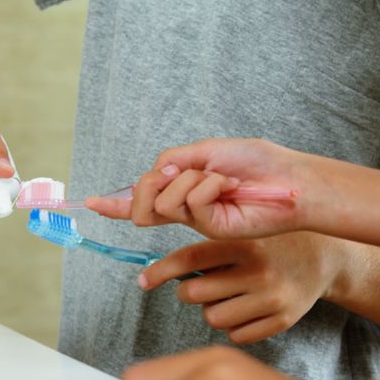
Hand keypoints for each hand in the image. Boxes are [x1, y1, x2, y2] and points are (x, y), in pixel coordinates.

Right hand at [86, 138, 321, 238]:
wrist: (289, 180)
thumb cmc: (257, 163)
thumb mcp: (207, 151)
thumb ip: (174, 161)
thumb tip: (153, 177)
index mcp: (183, 188)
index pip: (143, 199)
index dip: (115, 202)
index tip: (91, 202)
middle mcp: (185, 207)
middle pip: (143, 200)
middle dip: (151, 182)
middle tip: (181, 172)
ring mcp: (196, 220)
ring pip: (163, 200)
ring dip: (192, 179)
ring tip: (222, 180)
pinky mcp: (210, 229)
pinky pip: (189, 202)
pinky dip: (207, 186)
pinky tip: (229, 187)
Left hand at [139, 233, 346, 343]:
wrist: (325, 257)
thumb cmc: (271, 244)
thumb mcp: (242, 233)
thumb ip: (207, 249)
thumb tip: (156, 271)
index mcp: (244, 243)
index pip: (189, 260)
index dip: (160, 271)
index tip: (143, 280)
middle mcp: (259, 271)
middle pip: (195, 294)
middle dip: (189, 291)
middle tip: (200, 285)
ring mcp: (273, 298)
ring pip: (213, 318)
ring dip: (212, 309)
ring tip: (228, 296)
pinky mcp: (283, 321)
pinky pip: (236, 335)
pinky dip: (234, 324)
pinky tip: (246, 309)